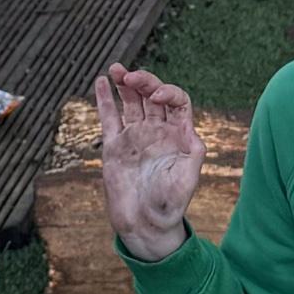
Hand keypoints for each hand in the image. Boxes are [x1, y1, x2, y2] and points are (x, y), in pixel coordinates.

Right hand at [95, 60, 201, 260]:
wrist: (145, 225)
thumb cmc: (170, 204)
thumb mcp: (187, 179)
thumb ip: (192, 154)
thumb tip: (191, 134)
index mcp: (179, 135)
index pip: (177, 101)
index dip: (168, 92)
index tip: (156, 97)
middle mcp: (158, 132)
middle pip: (152, 96)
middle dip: (143, 82)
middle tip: (130, 76)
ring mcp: (136, 137)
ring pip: (130, 102)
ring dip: (124, 84)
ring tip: (115, 69)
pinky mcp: (115, 146)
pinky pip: (109, 118)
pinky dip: (104, 100)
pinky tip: (101, 82)